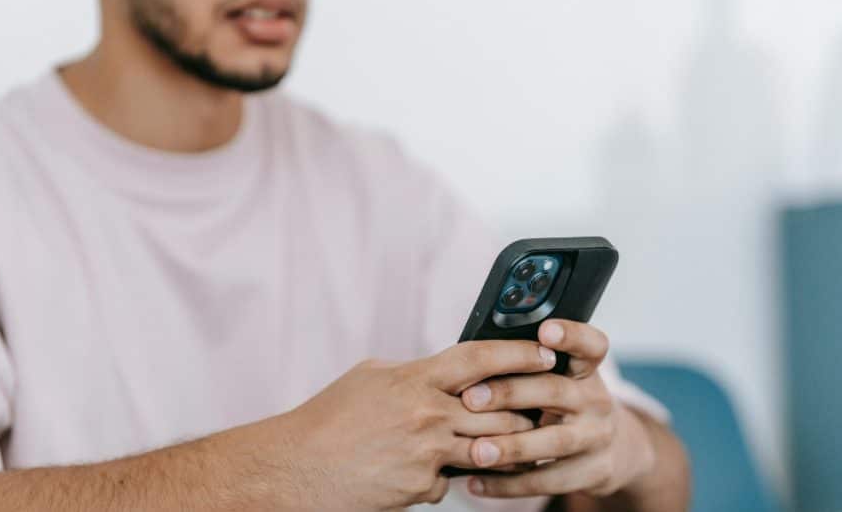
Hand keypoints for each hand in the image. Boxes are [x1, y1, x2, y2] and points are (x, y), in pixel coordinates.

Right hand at [277, 340, 557, 510]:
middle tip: (541, 406)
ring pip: (489, 448)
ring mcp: (427, 453)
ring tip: (513, 444)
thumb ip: (415, 373)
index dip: (519, 354)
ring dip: (503, 447)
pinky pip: (452, 481)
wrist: (296, 469)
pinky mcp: (422, 487)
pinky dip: (445, 477)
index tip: (545, 353)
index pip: (481, 358)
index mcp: (415, 378)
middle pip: (500, 410)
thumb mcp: (372, 378)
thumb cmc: (329, 420)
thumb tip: (445, 372)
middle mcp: (427, 414)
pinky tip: (424, 472)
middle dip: (525, 410)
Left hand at [460, 320, 656, 498]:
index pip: (590, 344)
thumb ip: (530, 367)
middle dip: (511, 393)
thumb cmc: (566, 404)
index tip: (546, 330)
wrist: (612, 449)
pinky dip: (510, 484)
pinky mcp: (592, 472)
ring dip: (512, 447)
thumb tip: (475, 361)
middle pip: (556, 391)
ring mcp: (596, 437)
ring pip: (554, 441)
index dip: (571, 335)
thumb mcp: (563, 379)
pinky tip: (477, 482)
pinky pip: (548, 480)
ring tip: (476, 451)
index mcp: (586, 370)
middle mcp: (595, 399)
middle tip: (471, 398)